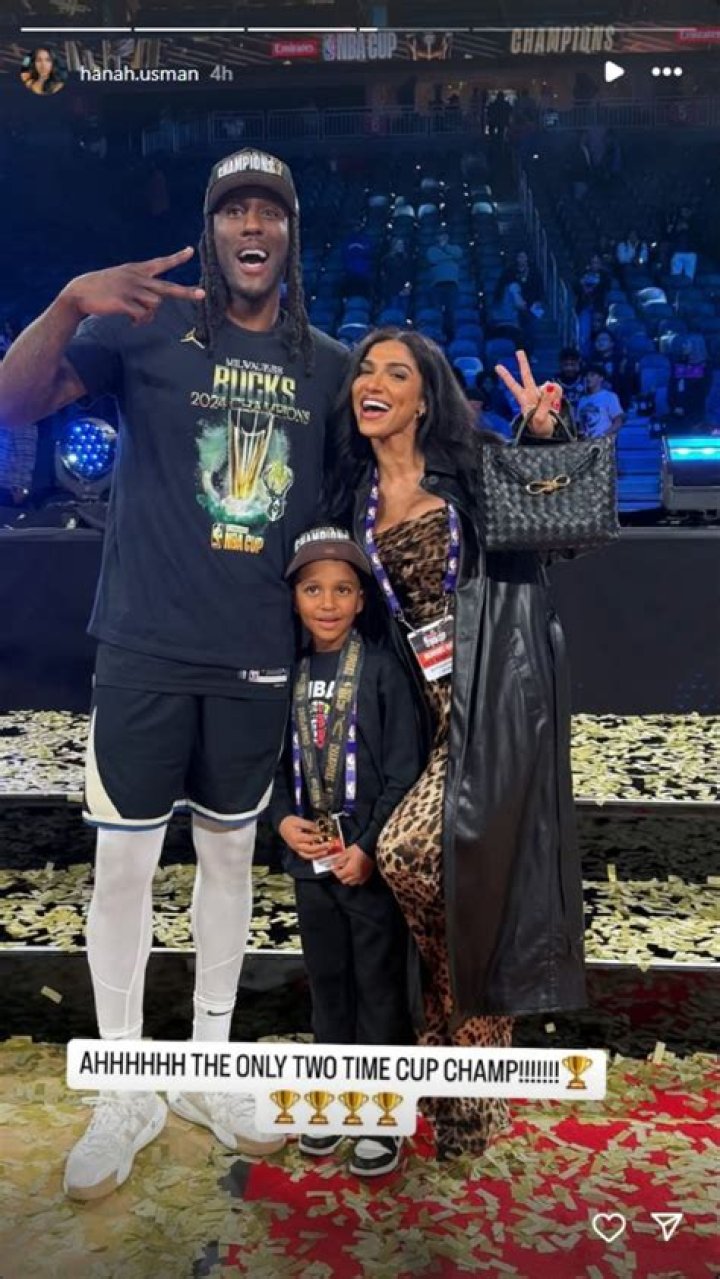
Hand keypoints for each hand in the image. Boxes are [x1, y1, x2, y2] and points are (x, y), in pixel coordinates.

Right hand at [60, 247, 204, 325]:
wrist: (79, 293)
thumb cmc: (102, 288)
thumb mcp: (122, 280)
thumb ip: (139, 288)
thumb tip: (154, 306)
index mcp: (136, 270)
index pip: (160, 262)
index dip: (176, 258)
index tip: (190, 251)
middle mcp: (137, 278)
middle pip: (167, 287)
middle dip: (185, 292)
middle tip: (202, 294)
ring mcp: (131, 290)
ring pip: (155, 305)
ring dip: (149, 316)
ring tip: (138, 318)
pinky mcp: (124, 302)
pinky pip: (142, 315)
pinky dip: (140, 322)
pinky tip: (132, 322)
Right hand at [278, 815, 331, 859]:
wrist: (282, 826)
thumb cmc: (290, 822)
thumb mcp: (299, 820)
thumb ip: (309, 825)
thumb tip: (319, 829)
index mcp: (296, 837)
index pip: (309, 838)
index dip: (318, 837)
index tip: (326, 835)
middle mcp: (296, 845)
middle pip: (309, 849)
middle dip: (320, 848)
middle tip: (328, 845)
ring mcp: (297, 849)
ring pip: (308, 855)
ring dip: (317, 854)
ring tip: (325, 851)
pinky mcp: (298, 850)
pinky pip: (306, 856)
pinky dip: (313, 856)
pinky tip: (320, 853)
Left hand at [332, 844, 374, 886]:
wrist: (371, 848)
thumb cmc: (358, 850)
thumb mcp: (346, 853)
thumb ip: (339, 860)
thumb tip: (334, 865)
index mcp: (350, 871)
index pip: (339, 875)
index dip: (335, 871)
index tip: (334, 866)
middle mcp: (355, 877)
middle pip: (344, 881)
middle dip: (341, 875)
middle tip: (340, 868)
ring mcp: (362, 877)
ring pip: (351, 883)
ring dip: (348, 878)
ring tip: (348, 871)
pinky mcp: (367, 876)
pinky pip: (359, 882)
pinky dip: (355, 879)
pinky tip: (355, 873)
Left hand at [495, 350, 562, 437]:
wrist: (546, 434)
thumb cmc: (539, 429)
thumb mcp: (541, 418)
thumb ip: (546, 401)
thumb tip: (549, 385)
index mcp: (525, 399)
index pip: (514, 386)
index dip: (506, 376)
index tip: (497, 366)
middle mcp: (532, 394)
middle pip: (527, 376)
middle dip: (523, 363)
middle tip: (519, 351)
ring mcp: (541, 394)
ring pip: (549, 385)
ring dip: (554, 394)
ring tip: (551, 411)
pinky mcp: (550, 396)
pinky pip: (558, 390)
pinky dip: (559, 396)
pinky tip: (555, 406)